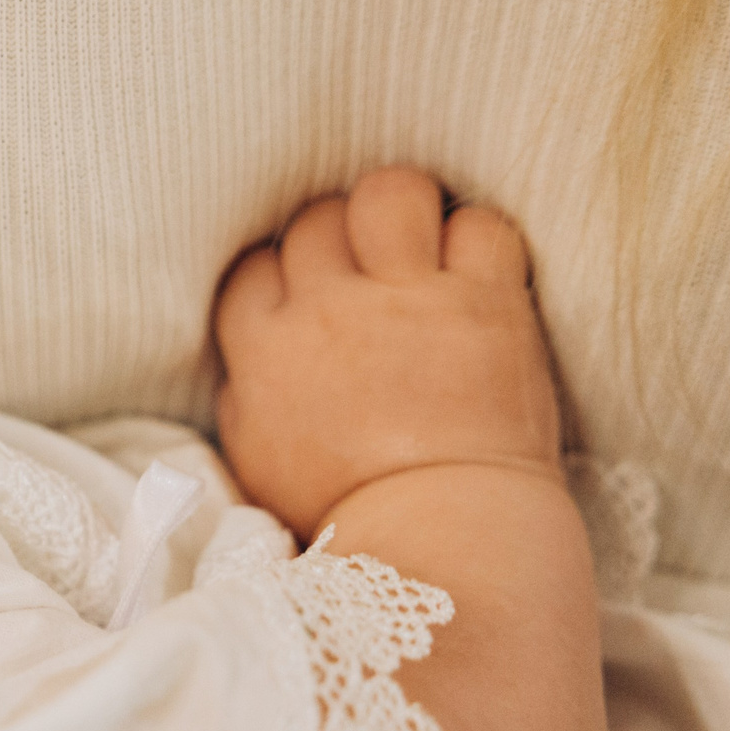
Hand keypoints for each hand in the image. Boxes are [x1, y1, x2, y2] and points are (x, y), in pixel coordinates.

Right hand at [215, 167, 560, 539]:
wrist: (444, 537)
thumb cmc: (349, 515)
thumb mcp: (257, 464)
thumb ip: (245, 399)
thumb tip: (248, 363)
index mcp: (265, 350)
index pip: (254, 266)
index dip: (281, 274)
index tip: (306, 299)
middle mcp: (329, 310)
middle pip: (316, 220)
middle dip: (337, 240)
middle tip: (366, 272)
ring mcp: (409, 298)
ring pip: (389, 193)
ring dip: (401, 212)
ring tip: (416, 245)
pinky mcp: (484, 300)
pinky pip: (479, 225)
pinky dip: (478, 240)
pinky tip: (476, 272)